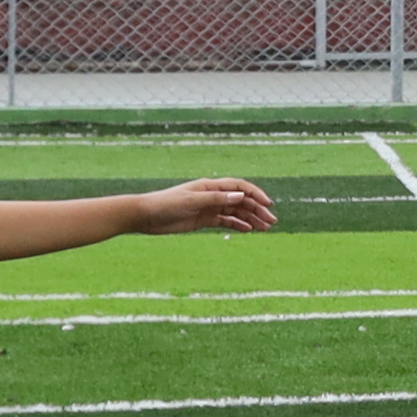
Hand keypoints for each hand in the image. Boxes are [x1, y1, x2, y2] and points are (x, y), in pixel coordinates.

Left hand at [122, 176, 277, 236]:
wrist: (145, 216)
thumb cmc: (165, 204)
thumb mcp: (191, 202)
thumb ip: (215, 199)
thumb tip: (240, 196)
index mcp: (210, 186)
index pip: (239, 187)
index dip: (255, 194)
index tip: (268, 205)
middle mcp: (212, 195)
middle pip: (241, 200)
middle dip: (258, 209)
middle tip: (271, 222)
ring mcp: (208, 207)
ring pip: (235, 212)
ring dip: (251, 218)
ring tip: (264, 229)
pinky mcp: (203, 220)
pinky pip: (225, 221)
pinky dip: (237, 225)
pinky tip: (248, 230)